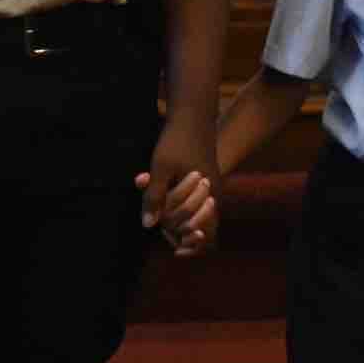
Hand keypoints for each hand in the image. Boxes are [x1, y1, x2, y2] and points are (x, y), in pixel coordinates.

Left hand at [142, 116, 217, 242]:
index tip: (170, 244)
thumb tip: (149, 226)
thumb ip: (154, 196)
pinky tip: (166, 206)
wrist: (192, 118)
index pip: (202, 233)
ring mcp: (213, 192)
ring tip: (165, 221)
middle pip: (202, 229)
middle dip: (181, 233)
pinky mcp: (207, 187)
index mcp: (208, 196)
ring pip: (200, 219)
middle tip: (167, 233)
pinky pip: (198, 208)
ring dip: (180, 222)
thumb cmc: (175, 142)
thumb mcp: (160, 168)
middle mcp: (215, 197)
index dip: (185, 242)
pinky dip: (182, 211)